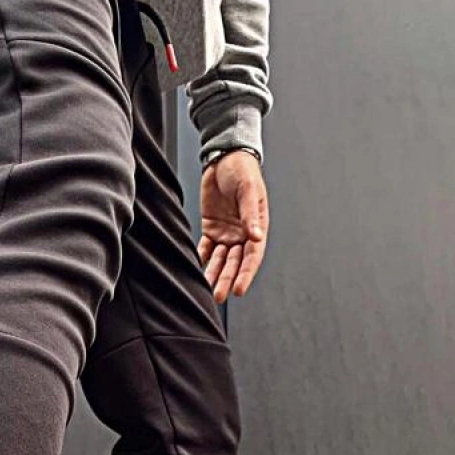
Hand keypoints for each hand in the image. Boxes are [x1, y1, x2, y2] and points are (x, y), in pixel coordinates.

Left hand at [198, 152, 268, 303]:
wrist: (225, 157)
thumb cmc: (242, 170)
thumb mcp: (247, 190)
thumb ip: (250, 214)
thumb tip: (256, 236)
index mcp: (257, 227)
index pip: (252, 256)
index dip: (246, 274)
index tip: (239, 290)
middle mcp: (242, 234)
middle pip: (235, 262)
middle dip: (228, 279)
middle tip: (220, 296)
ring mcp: (227, 233)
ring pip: (221, 260)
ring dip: (215, 274)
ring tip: (209, 290)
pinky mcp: (211, 229)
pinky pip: (207, 249)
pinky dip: (203, 260)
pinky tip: (197, 272)